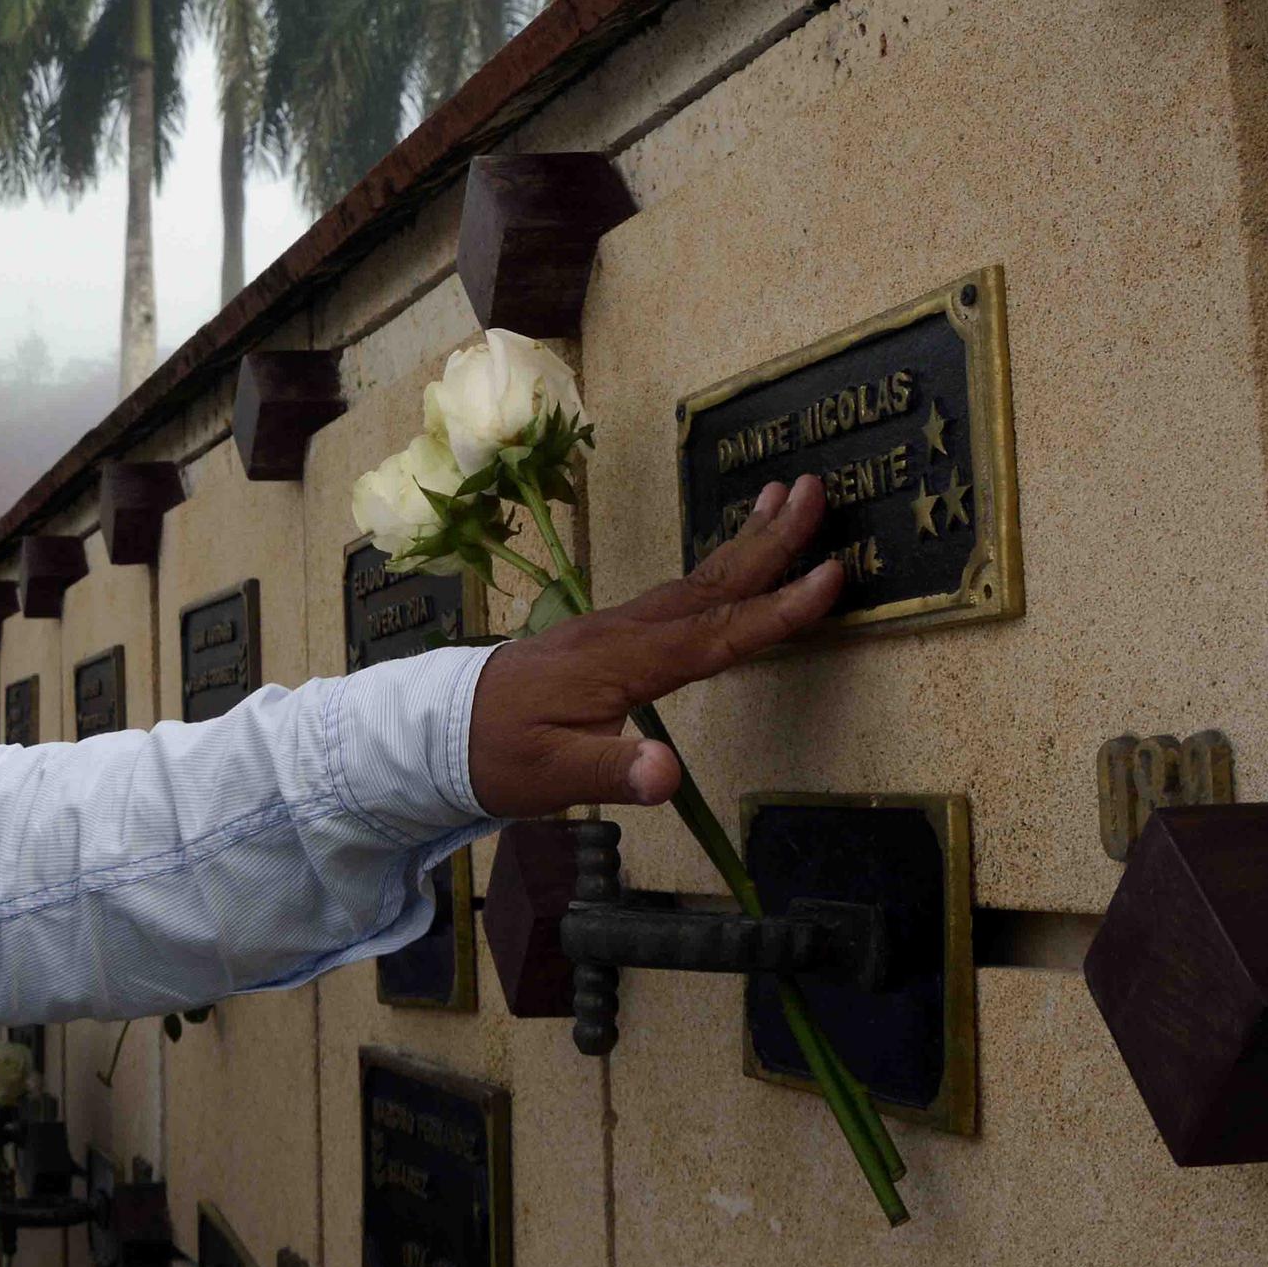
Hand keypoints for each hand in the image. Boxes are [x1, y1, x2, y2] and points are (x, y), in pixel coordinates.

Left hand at [467, 475, 843, 816]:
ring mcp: (614, 628)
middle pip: (710, 584)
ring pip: (694, 581)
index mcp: (621, 662)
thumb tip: (669, 776)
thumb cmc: (496, 754)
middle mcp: (623, 632)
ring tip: (782, 499)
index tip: (830, 574)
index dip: (777, 610)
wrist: (437, 728)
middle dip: (768, 540)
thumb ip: (613, 772)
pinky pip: (676, 594)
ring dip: (743, 543)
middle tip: (814, 489)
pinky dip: (714, 569)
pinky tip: (728, 562)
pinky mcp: (607, 635)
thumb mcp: (551, 777)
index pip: (715, 634)